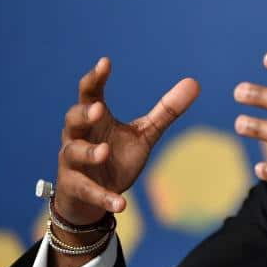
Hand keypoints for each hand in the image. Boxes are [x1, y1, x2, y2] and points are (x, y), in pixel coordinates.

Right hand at [55, 57, 199, 224]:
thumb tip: (194, 82)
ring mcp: (73, 163)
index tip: (105, 62)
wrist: (92, 198)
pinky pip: (89, 191)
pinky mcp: (77, 188)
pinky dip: (104, 197)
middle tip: (98, 109)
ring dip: (89, 152)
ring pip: (74, 152)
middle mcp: (78, 137)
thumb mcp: (143, 134)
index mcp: (95, 119)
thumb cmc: (115, 157)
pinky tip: (122, 204)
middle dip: (83, 114)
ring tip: (104, 151)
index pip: (90, 94)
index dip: (95, 78)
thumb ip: (165, 111)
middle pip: (73, 119)